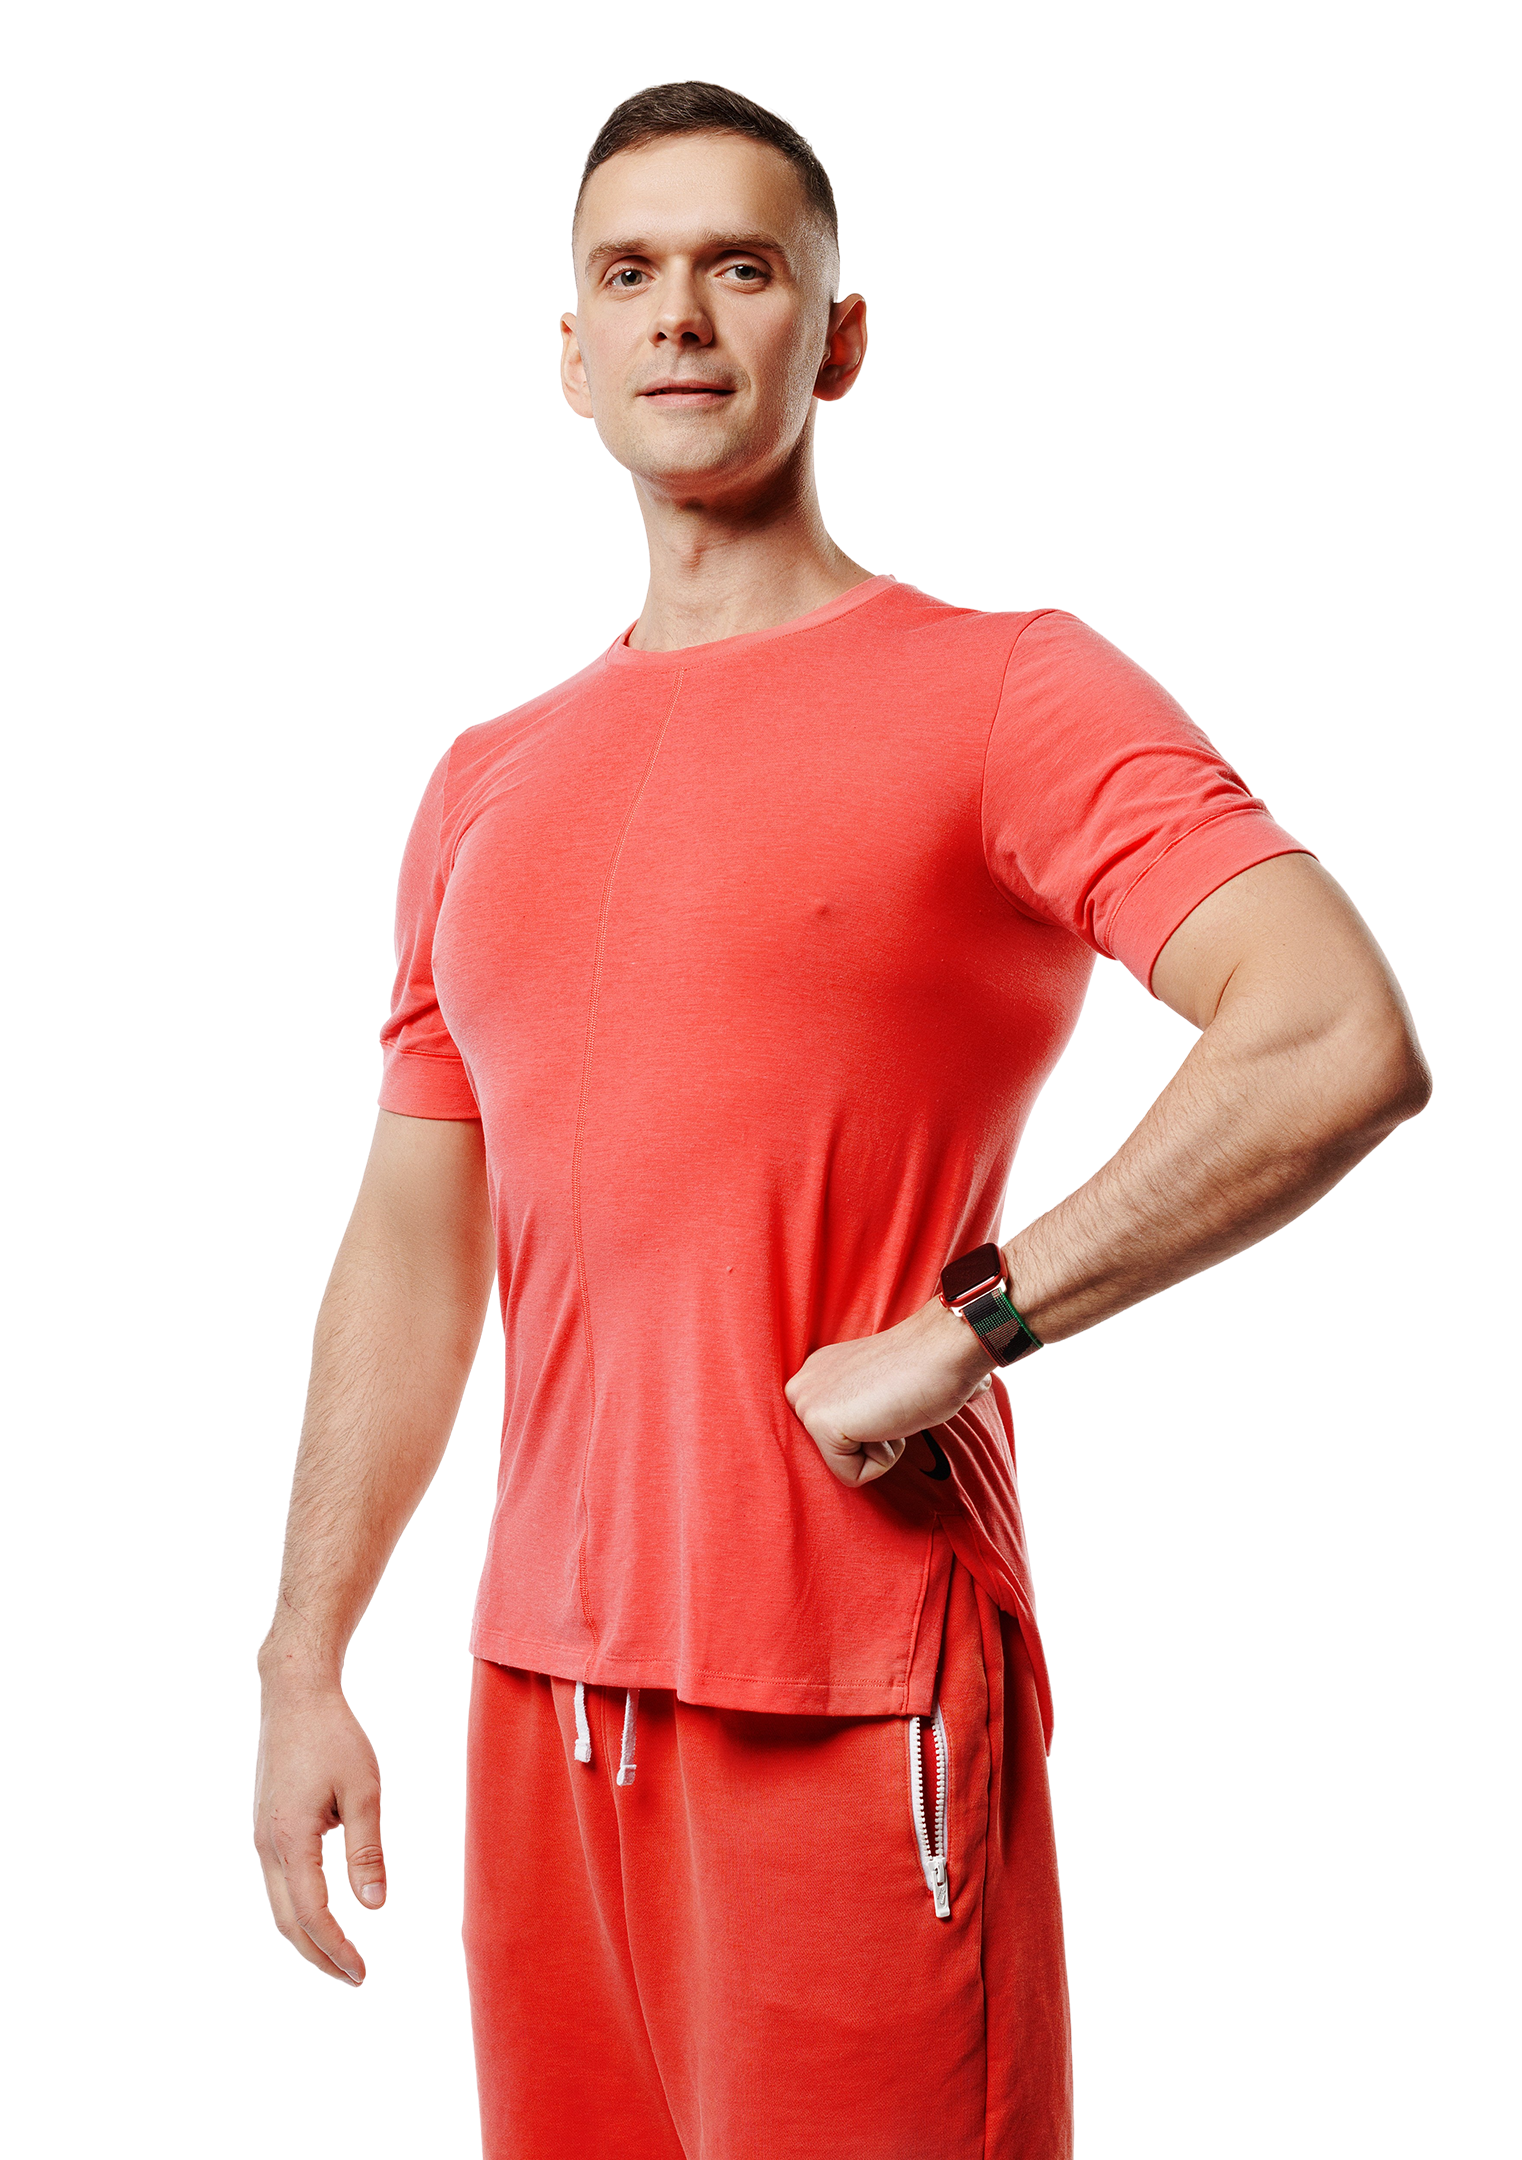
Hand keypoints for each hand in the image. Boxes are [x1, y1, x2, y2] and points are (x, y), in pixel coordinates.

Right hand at [253, 1669, 387, 1986]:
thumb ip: (367, 1850)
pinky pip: (282, 1882)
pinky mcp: (267, 1829)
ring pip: (281, 1906)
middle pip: (290, 1923)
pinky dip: (302, 1908)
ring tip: (344, 1954)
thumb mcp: (363, 1790)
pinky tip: (327, 1911)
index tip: (366, 1970)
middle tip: (357, 1978)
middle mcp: (269, 1846)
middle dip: (321, 1957)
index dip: (339, 1948)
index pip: (314, 1914)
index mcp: (292, 1839)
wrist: (295, 1698)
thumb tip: (375, 1907)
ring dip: (310, 1935)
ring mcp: (263, 1838)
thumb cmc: (333, 1737)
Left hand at [784, 1297, 997, 1486]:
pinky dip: (882, 1460)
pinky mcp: (819, 1423)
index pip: (837, 1434)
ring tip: (892, 1407)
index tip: (889, 1397)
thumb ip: (866, 1402)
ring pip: (844, 1464)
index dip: (875, 1428)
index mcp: (817, 1373)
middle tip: (891, 1404)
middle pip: (836, 1452)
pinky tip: (890, 1418)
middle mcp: (803, 1384)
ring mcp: (806, 1403)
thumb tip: (893, 1412)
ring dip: (881, 1447)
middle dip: (874, 1441)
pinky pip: (851, 1476)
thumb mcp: (879, 1386)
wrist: (943, 1350)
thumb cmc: (927, 1367)